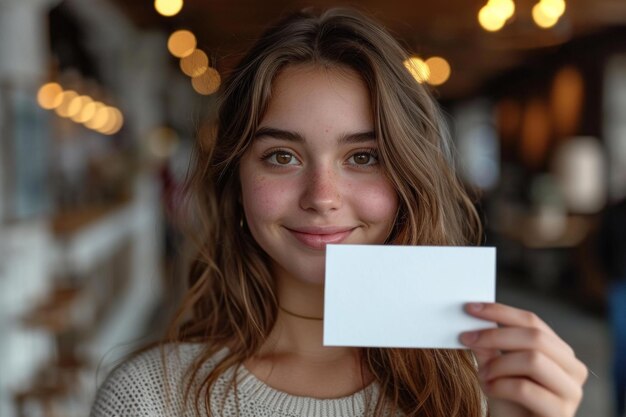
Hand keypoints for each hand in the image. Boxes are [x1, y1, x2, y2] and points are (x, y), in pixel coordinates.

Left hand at [459, 302, 587, 416]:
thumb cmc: (510, 402)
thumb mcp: (497, 369)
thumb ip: (489, 346)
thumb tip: (473, 322)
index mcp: (560, 352)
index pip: (532, 321)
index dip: (500, 311)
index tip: (471, 308)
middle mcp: (573, 369)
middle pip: (535, 337)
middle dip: (494, 335)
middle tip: (466, 338)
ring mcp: (571, 392)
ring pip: (532, 360)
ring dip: (498, 364)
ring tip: (482, 374)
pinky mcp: (561, 414)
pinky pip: (525, 389)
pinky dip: (500, 386)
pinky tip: (490, 390)